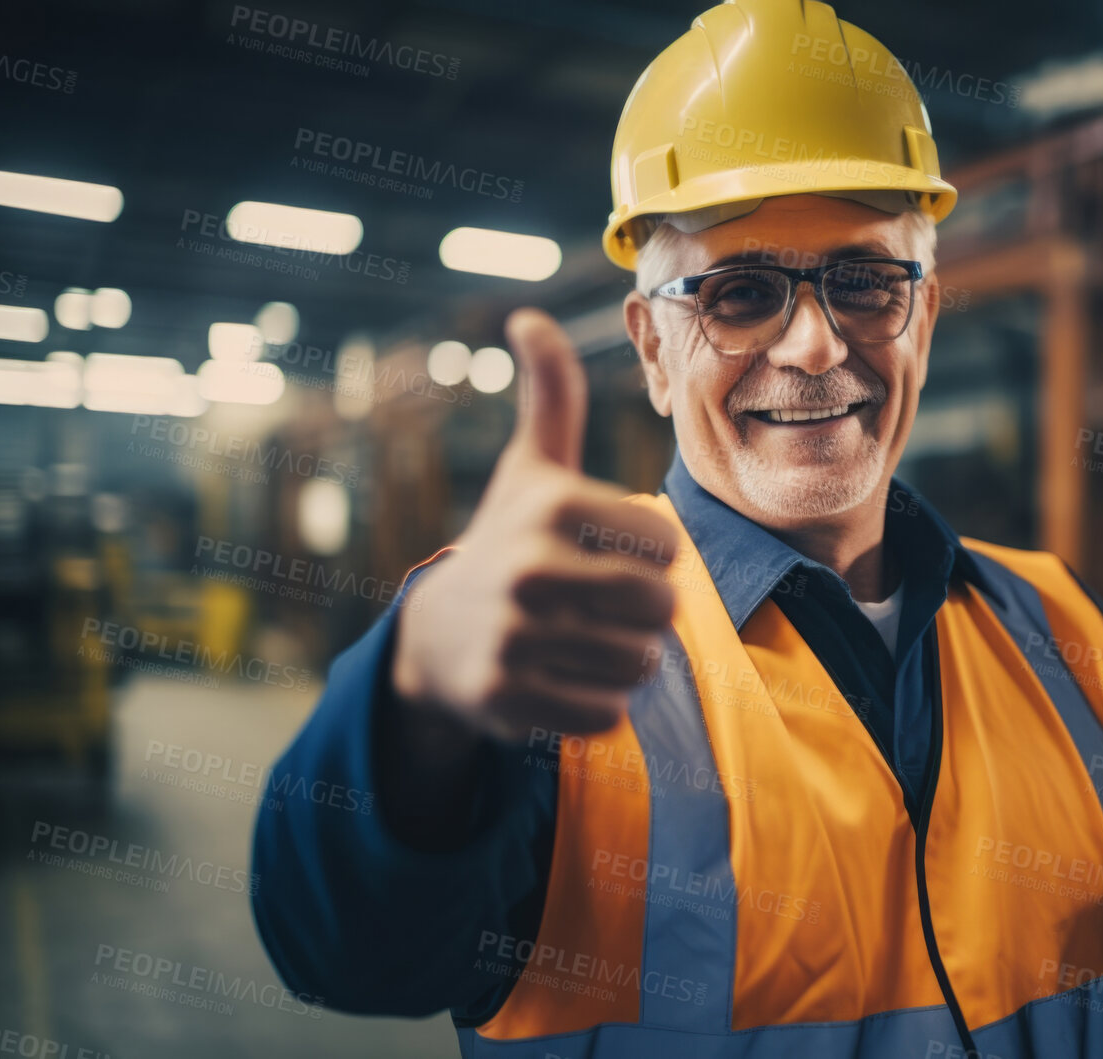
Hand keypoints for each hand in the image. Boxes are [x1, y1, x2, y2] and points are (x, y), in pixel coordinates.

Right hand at [390, 308, 678, 742]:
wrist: (434, 637)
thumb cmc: (507, 540)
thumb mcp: (530, 468)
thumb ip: (551, 396)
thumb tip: (529, 316)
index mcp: (553, 507)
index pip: (669, 546)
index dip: (653, 556)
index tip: (615, 554)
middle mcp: (530, 570)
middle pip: (661, 608)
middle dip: (646, 614)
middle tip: (610, 608)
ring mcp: (516, 638)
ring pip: (641, 665)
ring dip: (629, 661)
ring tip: (590, 641)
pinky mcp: (510, 700)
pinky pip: (608, 714)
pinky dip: (601, 705)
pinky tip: (567, 678)